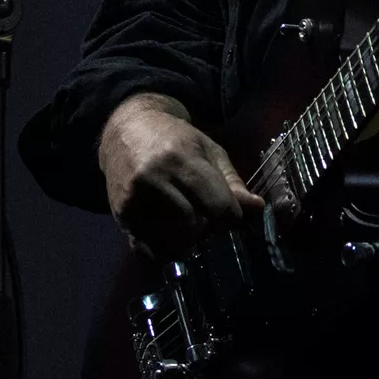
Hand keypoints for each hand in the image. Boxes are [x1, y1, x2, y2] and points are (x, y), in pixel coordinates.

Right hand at [99, 93, 262, 261]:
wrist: (127, 130)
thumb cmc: (175, 139)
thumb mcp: (209, 151)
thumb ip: (232, 182)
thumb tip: (257, 208)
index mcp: (181, 159)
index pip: (217, 205)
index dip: (231, 217)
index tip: (230, 216)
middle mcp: (154, 178)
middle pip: (195, 226)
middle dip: (209, 229)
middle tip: (209, 219)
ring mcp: (134, 198)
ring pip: (172, 241)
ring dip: (188, 240)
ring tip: (189, 222)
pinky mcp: (120, 213)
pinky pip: (148, 248)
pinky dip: (164, 248)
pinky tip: (169, 232)